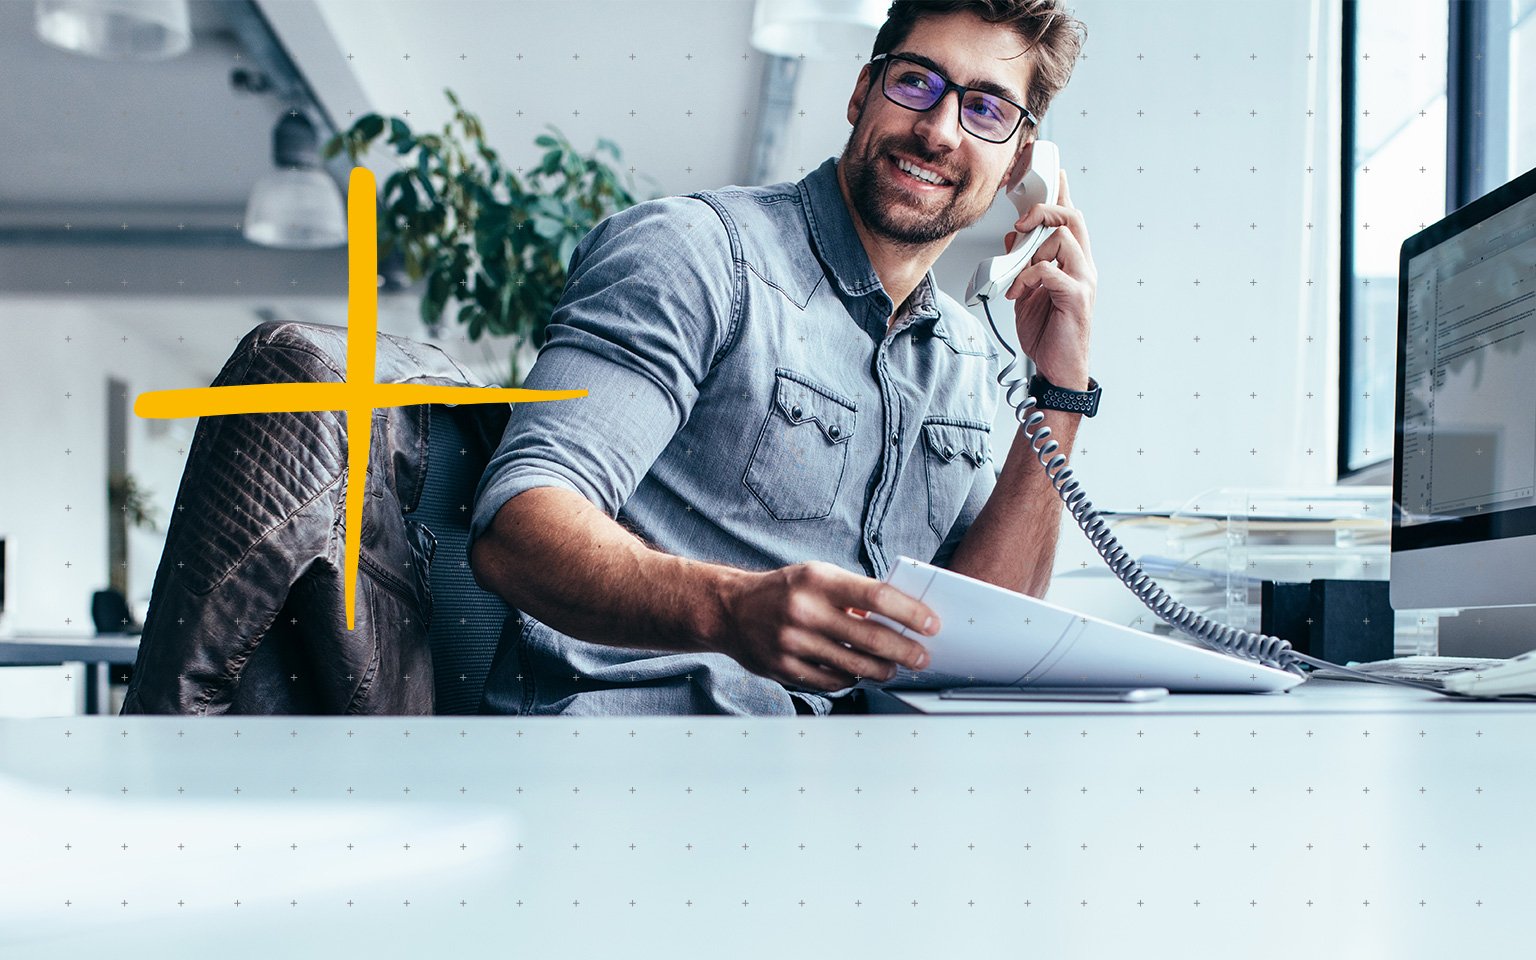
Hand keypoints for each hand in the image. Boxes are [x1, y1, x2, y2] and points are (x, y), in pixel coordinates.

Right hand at [713, 561, 936, 690]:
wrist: (731, 610)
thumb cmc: (784, 590)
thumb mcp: (818, 576)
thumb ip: (855, 595)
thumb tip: (899, 615)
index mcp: (818, 580)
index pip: (877, 597)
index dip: (910, 613)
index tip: (931, 625)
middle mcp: (805, 611)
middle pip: (871, 639)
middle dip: (905, 651)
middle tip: (922, 657)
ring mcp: (793, 642)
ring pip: (855, 666)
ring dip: (882, 670)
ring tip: (893, 667)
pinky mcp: (784, 668)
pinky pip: (832, 681)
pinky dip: (852, 679)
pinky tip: (859, 673)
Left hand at [1002, 168, 1096, 388]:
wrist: (1056, 370)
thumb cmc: (1047, 333)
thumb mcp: (1026, 291)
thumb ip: (1022, 264)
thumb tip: (1013, 238)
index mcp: (1073, 262)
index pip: (1071, 217)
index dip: (1062, 191)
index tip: (1051, 170)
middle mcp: (1084, 267)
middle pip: (1072, 217)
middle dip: (1044, 210)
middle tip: (1020, 223)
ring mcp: (1084, 281)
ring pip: (1061, 239)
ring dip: (1031, 254)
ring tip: (1017, 279)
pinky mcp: (1076, 298)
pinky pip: (1050, 270)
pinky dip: (1028, 276)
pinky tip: (1019, 292)